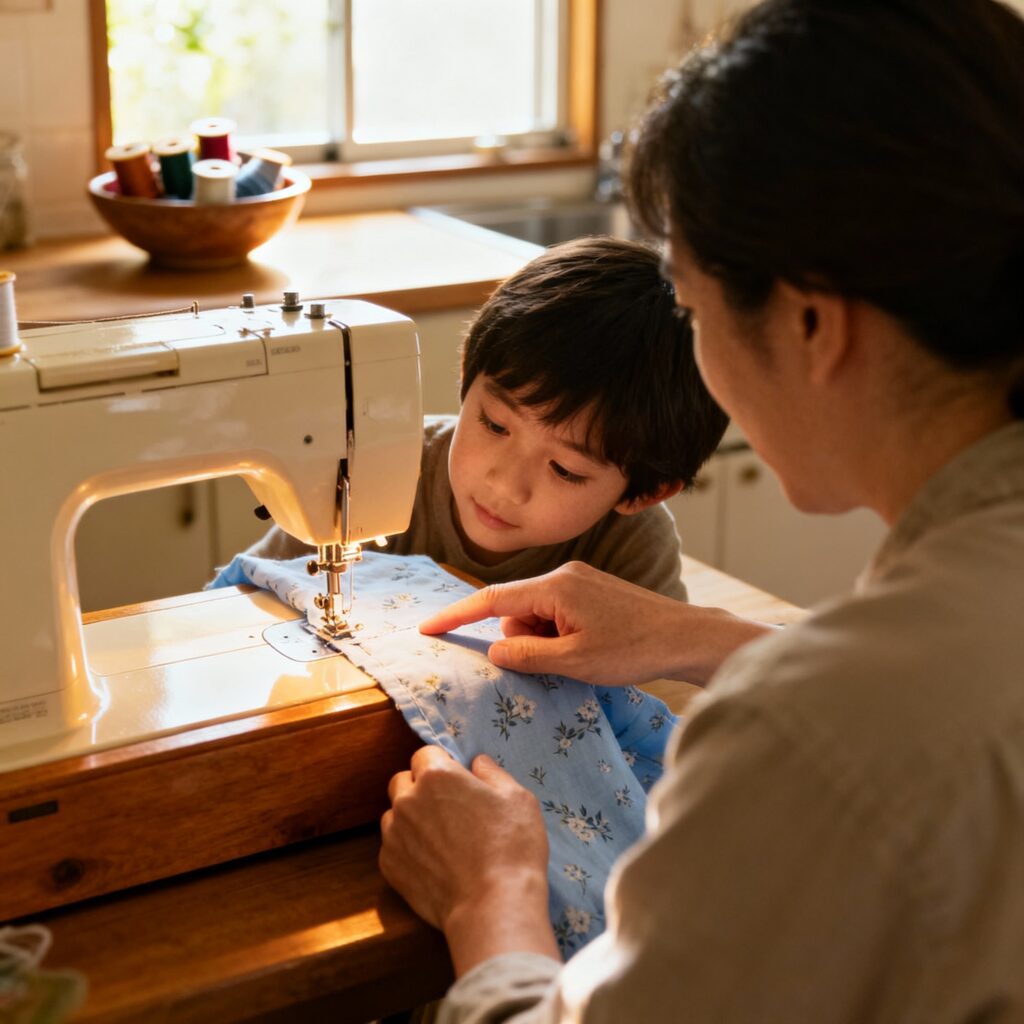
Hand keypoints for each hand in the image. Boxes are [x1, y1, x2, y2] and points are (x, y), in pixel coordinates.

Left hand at [380, 746, 558, 975]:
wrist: (493, 906)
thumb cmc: (511, 846)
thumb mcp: (517, 798)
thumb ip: (492, 773)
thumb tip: (477, 763)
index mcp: (437, 775)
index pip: (426, 754)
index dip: (443, 766)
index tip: (458, 783)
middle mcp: (408, 800)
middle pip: (403, 781)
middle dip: (420, 787)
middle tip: (448, 808)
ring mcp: (394, 834)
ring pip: (394, 814)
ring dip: (411, 818)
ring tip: (440, 839)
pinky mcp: (390, 867)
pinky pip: (393, 847)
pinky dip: (408, 849)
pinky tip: (433, 863)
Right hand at [419, 561, 767, 685]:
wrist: (686, 636)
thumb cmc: (633, 649)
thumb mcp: (574, 661)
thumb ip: (527, 656)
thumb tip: (494, 650)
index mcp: (554, 587)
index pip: (490, 599)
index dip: (455, 615)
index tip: (427, 628)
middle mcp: (563, 575)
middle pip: (515, 610)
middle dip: (522, 639)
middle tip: (558, 661)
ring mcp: (579, 580)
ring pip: (536, 614)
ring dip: (544, 640)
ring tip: (581, 656)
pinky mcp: (592, 590)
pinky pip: (557, 612)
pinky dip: (559, 634)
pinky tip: (589, 648)